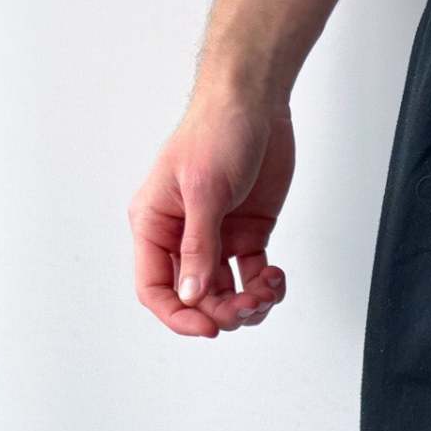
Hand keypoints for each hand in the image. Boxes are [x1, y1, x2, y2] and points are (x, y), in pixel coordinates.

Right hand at [129, 91, 293, 338]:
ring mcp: (216, 237)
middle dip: (223, 311)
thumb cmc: (216, 131)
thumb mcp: (204, 191)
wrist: (254, 102)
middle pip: (196, 299)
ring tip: (268, 287)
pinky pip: (252, 277)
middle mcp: (182, 236)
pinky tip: (275, 275)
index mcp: (155, 224)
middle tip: (249, 304)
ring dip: (250, 303)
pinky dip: (266, 286)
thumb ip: (199, 247)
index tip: (209, 328)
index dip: (179, 315)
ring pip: (227, 294)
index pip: (155, 288)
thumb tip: (192, 294)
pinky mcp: (246, 234)